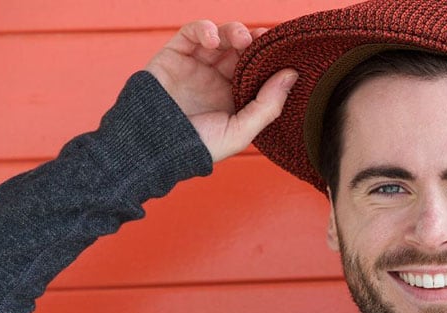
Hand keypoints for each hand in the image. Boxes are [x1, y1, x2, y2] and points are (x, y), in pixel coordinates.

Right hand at [145, 20, 297, 161]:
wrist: (154, 148)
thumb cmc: (198, 147)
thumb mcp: (241, 131)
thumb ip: (268, 105)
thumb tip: (292, 75)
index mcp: (234, 97)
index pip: (257, 69)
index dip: (269, 57)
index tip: (282, 51)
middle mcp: (216, 79)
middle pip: (241, 49)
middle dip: (254, 41)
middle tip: (264, 40)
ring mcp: (196, 66)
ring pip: (220, 37)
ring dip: (233, 32)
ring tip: (241, 40)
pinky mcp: (174, 55)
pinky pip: (191, 33)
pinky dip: (204, 29)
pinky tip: (213, 40)